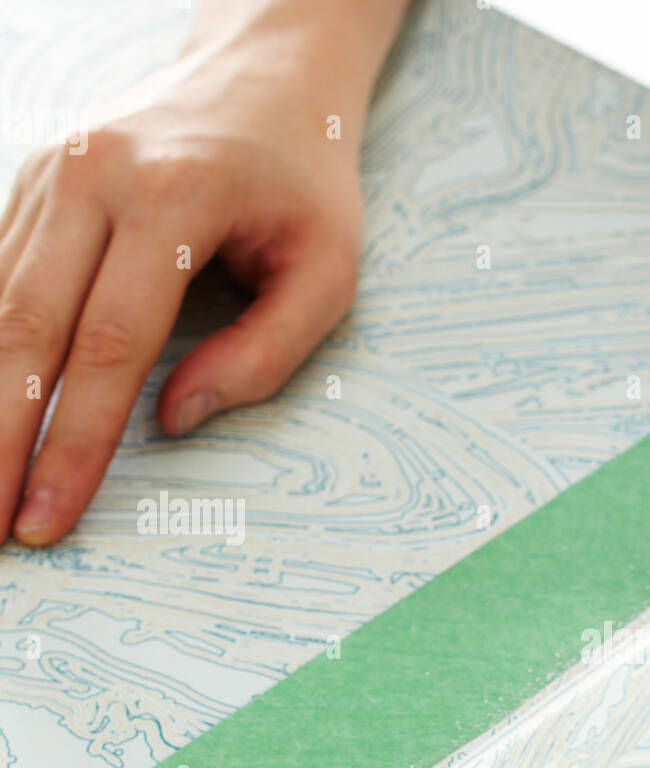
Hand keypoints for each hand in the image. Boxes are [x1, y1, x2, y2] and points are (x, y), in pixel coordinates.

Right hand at [0, 0, 406, 546]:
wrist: (265, 78)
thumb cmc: (306, 185)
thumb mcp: (327, 272)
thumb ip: (264, 354)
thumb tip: (172, 421)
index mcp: (168, 197)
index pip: (108, 346)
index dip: (73, 443)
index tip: (49, 517)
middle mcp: (88, 176)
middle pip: (25, 329)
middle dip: (0, 439)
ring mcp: (45, 172)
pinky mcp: (28, 181)